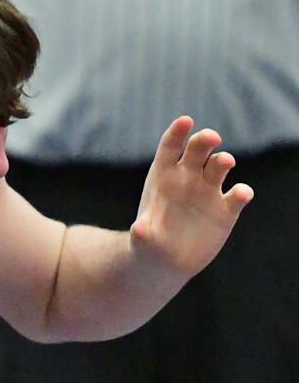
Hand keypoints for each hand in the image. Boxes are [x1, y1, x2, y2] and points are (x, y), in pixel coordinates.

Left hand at [131, 116, 252, 275]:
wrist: (165, 261)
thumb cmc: (149, 242)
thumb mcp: (143, 240)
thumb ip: (142, 232)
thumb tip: (140, 229)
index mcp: (164, 174)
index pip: (171, 146)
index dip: (178, 132)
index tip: (185, 121)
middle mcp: (189, 177)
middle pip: (199, 150)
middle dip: (205, 140)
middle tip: (211, 137)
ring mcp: (209, 190)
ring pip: (219, 166)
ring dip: (223, 161)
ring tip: (224, 163)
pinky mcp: (226, 209)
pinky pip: (237, 196)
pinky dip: (241, 192)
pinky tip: (240, 194)